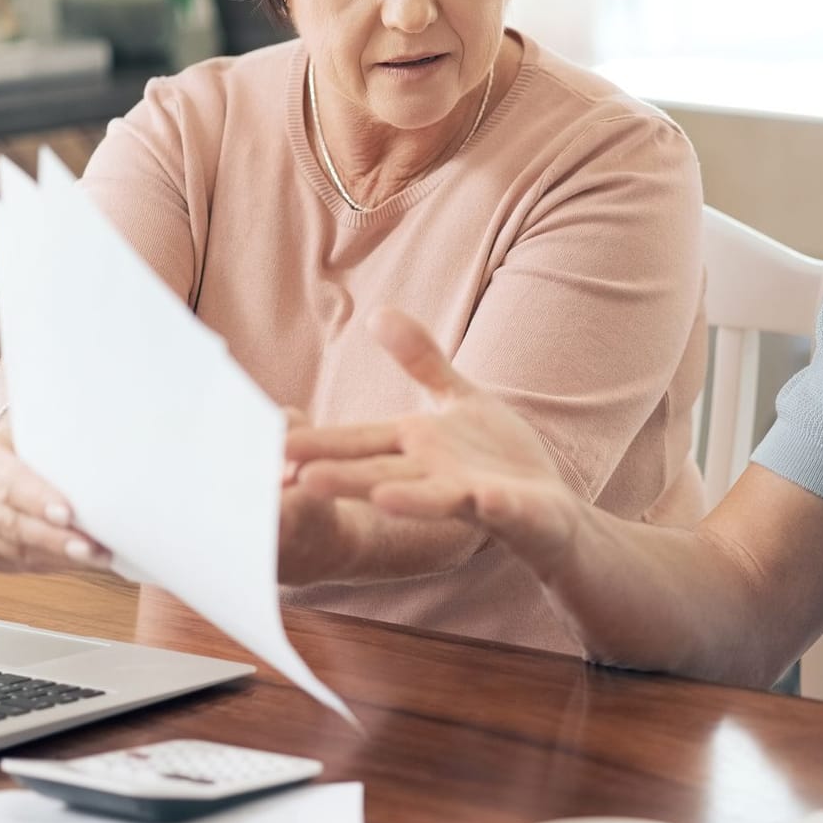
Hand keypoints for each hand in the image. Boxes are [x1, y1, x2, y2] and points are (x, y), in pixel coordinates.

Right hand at [0, 425, 110, 573]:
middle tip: (90, 547)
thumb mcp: (39, 432)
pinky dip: (58, 564)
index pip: (7, 484)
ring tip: (99, 555)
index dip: (37, 500)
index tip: (68, 514)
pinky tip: (86, 560)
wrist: (13, 458)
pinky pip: (24, 566)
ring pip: (18, 552)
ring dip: (62, 557)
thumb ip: (59, 443)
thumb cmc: (35, 442)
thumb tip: (107, 456)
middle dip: (54, 539)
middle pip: (11, 525)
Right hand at [284, 308, 584, 576]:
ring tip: (378, 498)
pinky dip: (494, 505)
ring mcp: (474, 495)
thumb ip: (419, 358)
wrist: (552, 509)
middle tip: (294, 480)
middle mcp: (435, 476)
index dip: (318, 444)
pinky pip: (503, 508)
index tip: (270, 445)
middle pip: (380, 475)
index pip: (358, 443)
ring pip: (432, 498)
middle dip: (341, 477)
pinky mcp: (514, 509)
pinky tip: (486, 499)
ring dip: (406, 500)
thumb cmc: (496, 456)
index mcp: (415, 448)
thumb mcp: (456, 397)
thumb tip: (377, 314)